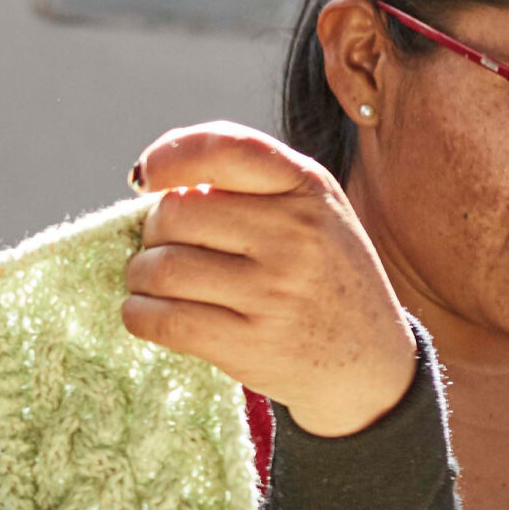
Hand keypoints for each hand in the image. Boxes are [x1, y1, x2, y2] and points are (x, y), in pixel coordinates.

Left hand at [123, 124, 418, 436]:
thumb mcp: (310, 209)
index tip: (146, 177)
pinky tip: (150, 313)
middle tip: (164, 248)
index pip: (225, 150)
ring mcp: (272, 293)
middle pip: (175, 214)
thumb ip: (247, 183)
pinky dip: (139, 314)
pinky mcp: (248, 345)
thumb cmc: (322, 273)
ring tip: (155, 283)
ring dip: (140, 276)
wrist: (370, 359)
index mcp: (307, 188)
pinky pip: (160, 321)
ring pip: (160, 269)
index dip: (170, 155)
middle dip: (153, 232)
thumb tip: (152, 177)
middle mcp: (294, 235)